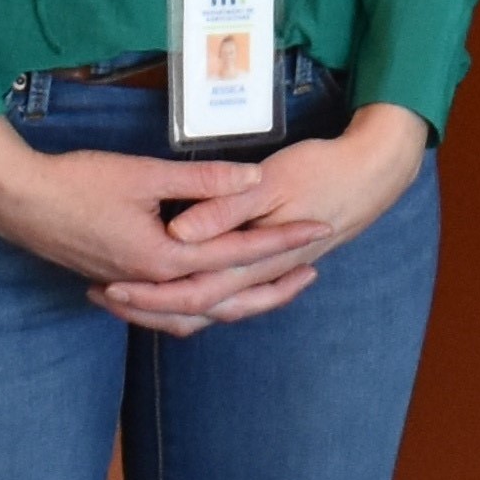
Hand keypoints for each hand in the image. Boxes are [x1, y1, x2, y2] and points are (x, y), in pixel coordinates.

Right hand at [0, 119, 298, 329]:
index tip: (318, 227)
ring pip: (199, 310)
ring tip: (274, 286)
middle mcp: (154, 283)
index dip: (281, 239)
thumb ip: (201, 180)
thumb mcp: (143, 173)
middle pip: (227, 295)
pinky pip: (170, 309)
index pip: (238, 252)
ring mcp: (136, 288)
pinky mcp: (121, 284)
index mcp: (165, 258)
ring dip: (238, 300)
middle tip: (312, 266)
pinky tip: (210, 294)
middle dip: (272, 281)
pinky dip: (198, 306)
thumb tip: (253, 176)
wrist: (17, 203)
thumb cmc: (76, 182)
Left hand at [95, 106, 433, 333]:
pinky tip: (182, 283)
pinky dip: (200, 298)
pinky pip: (230, 295)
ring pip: (214, 309)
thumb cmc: (325, 169)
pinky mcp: (272, 265)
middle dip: (148, 307)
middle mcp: (258, 276)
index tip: (107, 285)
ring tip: (128, 297)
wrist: (377, 172)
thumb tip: (180, 230)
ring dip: (171, 308)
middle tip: (102, 295)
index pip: (194, 290)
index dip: (148, 292)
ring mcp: (268, 273)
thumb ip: (223, 205)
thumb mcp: (271, 180)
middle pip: (198, 310)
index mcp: (252, 258)